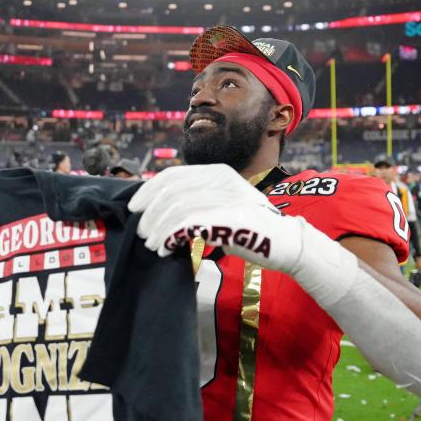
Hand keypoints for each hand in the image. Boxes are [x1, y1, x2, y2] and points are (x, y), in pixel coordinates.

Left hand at [127, 164, 304, 272]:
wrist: (286, 243)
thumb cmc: (251, 229)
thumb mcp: (224, 204)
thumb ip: (198, 200)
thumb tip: (160, 208)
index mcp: (218, 172)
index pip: (173, 174)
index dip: (148, 190)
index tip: (134, 207)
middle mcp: (221, 180)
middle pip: (170, 191)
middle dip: (150, 213)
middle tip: (143, 232)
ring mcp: (227, 198)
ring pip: (176, 209)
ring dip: (158, 228)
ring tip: (154, 244)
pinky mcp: (229, 219)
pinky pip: (188, 225)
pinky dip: (170, 236)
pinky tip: (166, 247)